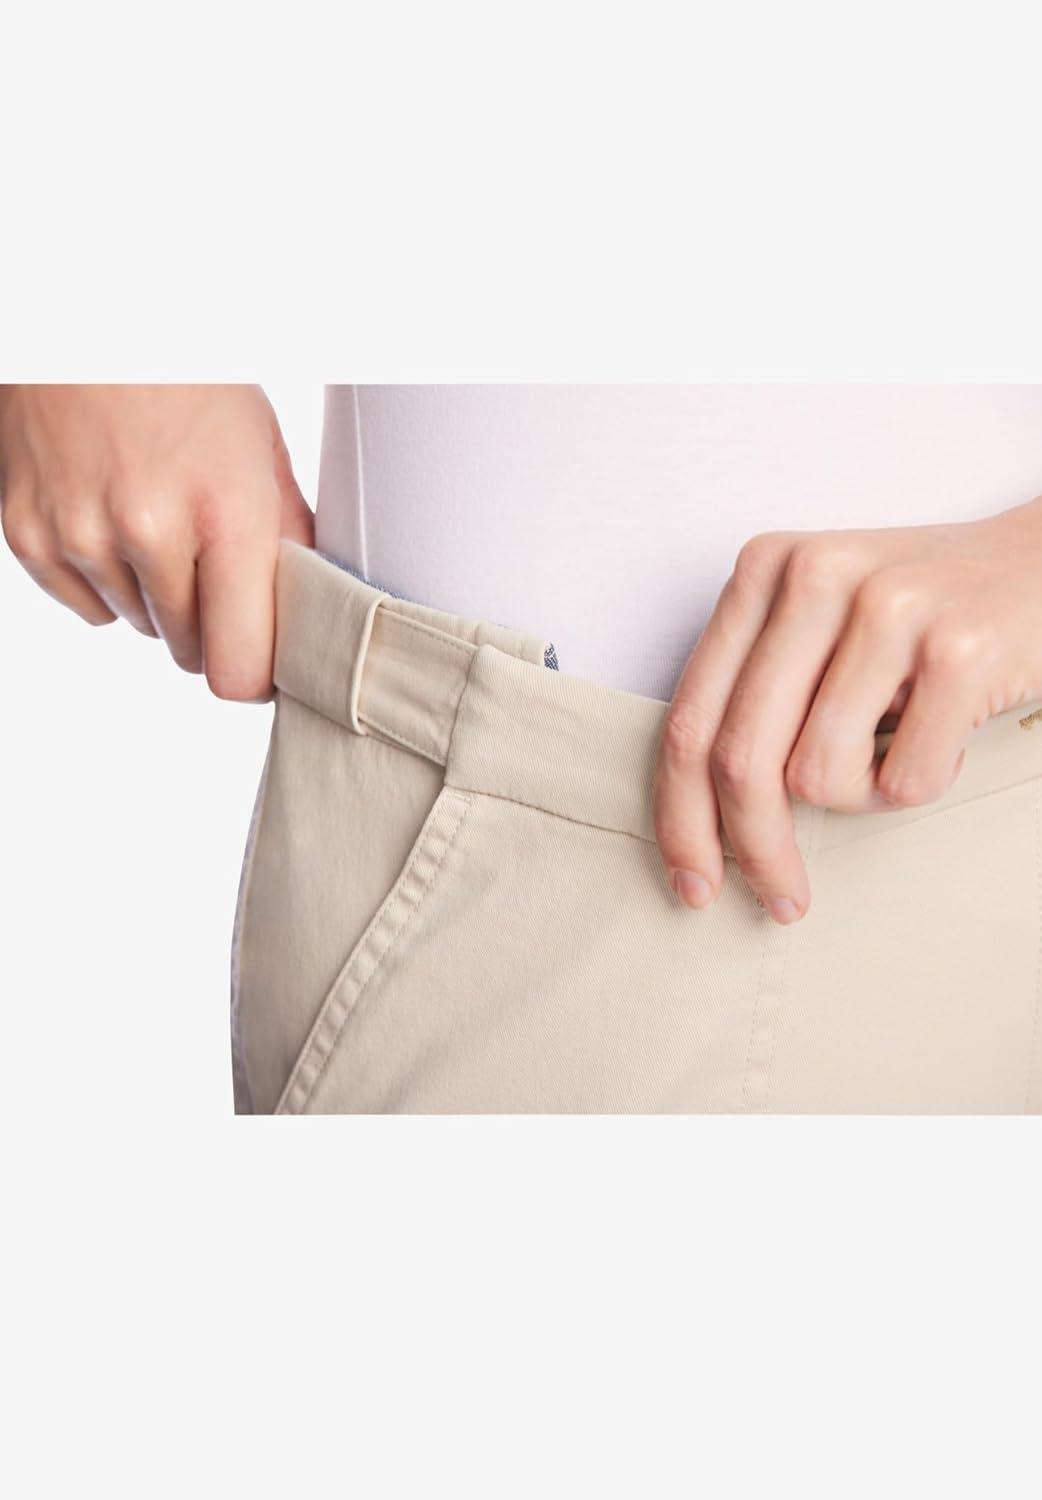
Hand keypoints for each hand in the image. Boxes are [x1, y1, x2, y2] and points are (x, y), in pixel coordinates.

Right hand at [0, 384, 313, 700]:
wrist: (86, 321)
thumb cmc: (188, 377)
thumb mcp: (261, 447)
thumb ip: (288, 537)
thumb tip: (308, 614)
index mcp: (227, 510)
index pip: (238, 666)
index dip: (254, 676)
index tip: (263, 666)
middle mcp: (149, 529)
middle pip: (190, 650)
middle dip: (210, 621)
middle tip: (212, 561)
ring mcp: (81, 533)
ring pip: (140, 626)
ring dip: (157, 596)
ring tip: (160, 518)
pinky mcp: (28, 533)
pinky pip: (88, 607)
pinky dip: (106, 580)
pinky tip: (114, 517)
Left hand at [652, 496, 1041, 922]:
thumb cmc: (923, 616)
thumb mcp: (821, 627)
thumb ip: (755, 692)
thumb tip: (696, 820)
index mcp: (764, 569)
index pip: (689, 720)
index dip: (680, 818)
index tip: (692, 883)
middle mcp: (814, 575)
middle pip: (741, 760)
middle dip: (755, 851)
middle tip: (782, 901)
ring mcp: (888, 607)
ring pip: (817, 778)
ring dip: (864, 794)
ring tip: (903, 748)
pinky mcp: (960, 648)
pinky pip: (903, 781)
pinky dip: (928, 778)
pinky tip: (953, 732)